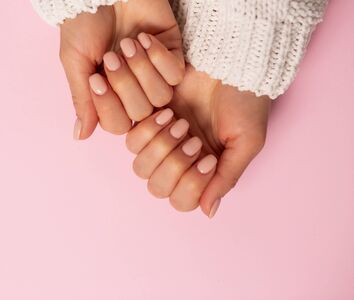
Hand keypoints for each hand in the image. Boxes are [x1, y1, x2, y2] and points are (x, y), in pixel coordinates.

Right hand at [59, 0, 182, 138]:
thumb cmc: (84, 24)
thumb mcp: (76, 62)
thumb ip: (82, 99)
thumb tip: (80, 136)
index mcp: (110, 96)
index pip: (117, 126)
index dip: (109, 106)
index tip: (96, 78)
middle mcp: (134, 91)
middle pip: (141, 115)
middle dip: (125, 84)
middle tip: (112, 55)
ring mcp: (155, 74)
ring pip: (161, 97)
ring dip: (142, 69)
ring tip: (129, 44)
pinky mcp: (172, 55)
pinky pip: (175, 74)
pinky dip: (159, 57)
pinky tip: (145, 37)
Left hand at [94, 58, 269, 217]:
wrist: (230, 61)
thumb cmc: (244, 103)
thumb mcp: (246, 143)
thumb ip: (226, 178)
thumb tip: (208, 213)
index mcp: (204, 171)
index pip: (182, 201)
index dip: (190, 186)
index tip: (207, 160)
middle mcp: (179, 161)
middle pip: (157, 188)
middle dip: (173, 165)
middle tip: (192, 138)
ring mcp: (161, 142)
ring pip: (140, 167)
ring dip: (160, 146)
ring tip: (180, 122)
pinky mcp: (147, 120)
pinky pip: (130, 138)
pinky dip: (148, 128)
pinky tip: (168, 110)